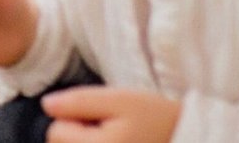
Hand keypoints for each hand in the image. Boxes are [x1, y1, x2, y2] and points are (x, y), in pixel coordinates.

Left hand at [40, 87, 181, 142]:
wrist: (191, 140)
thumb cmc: (156, 118)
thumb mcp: (120, 99)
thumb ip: (79, 101)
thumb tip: (47, 105)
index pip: (55, 133)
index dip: (75, 119)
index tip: (103, 118)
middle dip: (80, 135)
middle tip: (113, 129)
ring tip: (119, 139)